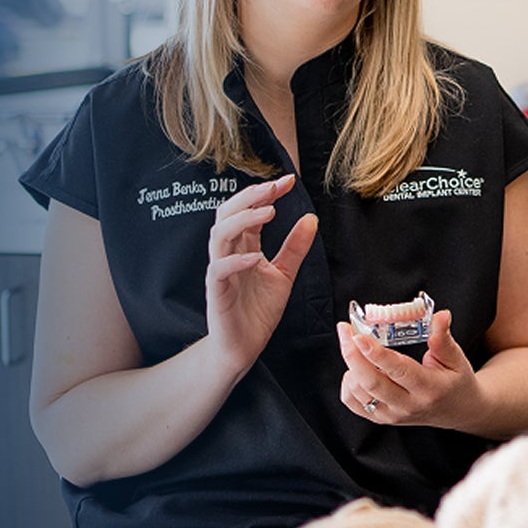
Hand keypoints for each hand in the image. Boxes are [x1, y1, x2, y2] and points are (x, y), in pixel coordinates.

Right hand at [205, 175, 315, 368]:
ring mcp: (221, 271)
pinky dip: (236, 260)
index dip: (265, 193)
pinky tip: (255, 256)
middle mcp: (229, 253)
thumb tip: (311, 218)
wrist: (243, 346)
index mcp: (244, 245)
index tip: (288, 181)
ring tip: (268, 213)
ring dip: (242, 220)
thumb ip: (295, 247)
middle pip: (228, 213)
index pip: (249, 210)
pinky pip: (218, 270)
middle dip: (250, 197)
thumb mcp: (284, 274)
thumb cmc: (258, 310)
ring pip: (218, 235)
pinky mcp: (216, 292)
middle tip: (274, 189)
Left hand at [336, 309, 481, 429]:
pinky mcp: (382, 418)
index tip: (360, 336)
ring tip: (354, 345)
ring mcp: (393, 415)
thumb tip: (440, 316)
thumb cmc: (456, 382)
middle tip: (345, 331)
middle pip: (372, 383)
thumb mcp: (456, 358)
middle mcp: (408, 405)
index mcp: (429, 388)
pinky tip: (356, 368)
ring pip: (359, 393)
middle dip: (352, 354)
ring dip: (350, 365)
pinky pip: (354, 404)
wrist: (458, 411)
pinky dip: (348, 384)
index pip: (398, 370)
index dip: (376, 353)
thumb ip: (443, 338)